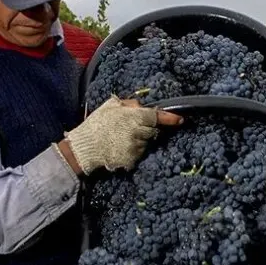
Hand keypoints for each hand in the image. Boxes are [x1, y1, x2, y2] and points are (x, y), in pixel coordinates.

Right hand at [61, 96, 181, 174]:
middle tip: (133, 129)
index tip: (180, 120)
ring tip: (122, 139)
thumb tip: (142, 106)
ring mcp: (135, 148)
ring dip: (140, 141)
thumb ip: (129, 104)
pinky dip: (134, 151)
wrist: (85, 147)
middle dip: (147, 129)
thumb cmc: (96, 124)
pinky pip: (139, 154)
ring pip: (147, 143)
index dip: (170, 119)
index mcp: (134, 117)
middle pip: (153, 131)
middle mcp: (138, 132)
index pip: (157, 116)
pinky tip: (121, 148)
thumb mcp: (110, 106)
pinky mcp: (132, 160)